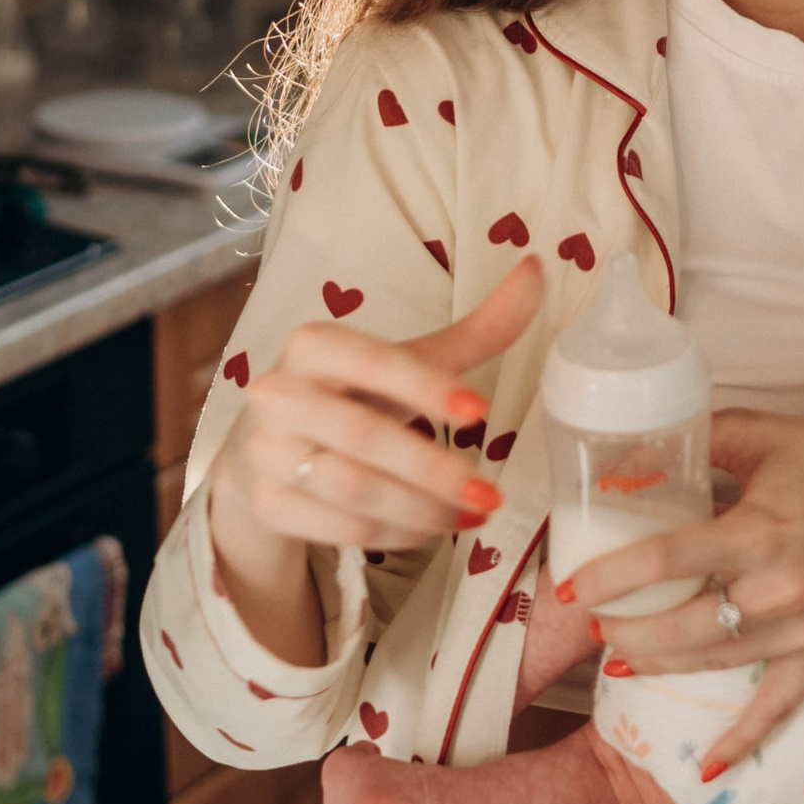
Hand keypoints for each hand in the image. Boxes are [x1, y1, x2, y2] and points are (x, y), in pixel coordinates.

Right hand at [207, 260, 543, 661]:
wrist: (269, 447)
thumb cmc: (352, 394)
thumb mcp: (404, 361)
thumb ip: (474, 329)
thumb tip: (536, 270)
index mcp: (312, 345)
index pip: (372, 363)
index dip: (426, 387)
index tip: (482, 411)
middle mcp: (278, 394)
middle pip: (365, 437)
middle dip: (436, 471)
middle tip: (492, 493)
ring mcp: (267, 453)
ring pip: (355, 490)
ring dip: (424, 510)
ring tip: (475, 513)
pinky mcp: (269, 505)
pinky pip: (342, 527)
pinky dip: (398, 533)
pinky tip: (435, 529)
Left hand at [557, 409, 803, 776]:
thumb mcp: (768, 433)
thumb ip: (704, 438)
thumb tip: (640, 445)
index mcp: (760, 531)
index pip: (667, 562)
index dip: (610, 578)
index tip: (568, 587)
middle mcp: (779, 589)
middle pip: (681, 626)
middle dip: (626, 629)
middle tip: (592, 621)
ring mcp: (803, 629)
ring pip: (714, 662)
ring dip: (659, 662)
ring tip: (620, 655)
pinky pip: (780, 706)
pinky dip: (745, 738)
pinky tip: (708, 765)